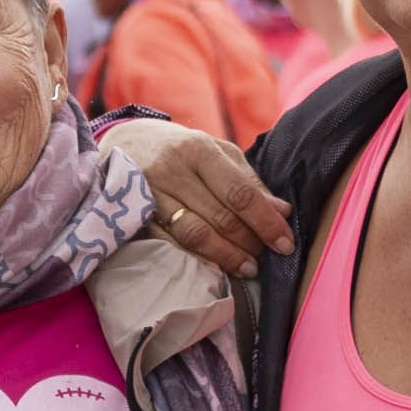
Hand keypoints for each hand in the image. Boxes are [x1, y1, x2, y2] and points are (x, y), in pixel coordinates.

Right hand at [104, 117, 293, 276]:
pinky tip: (214, 268)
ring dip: (225, 256)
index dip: (266, 222)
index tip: (285, 244)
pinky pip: (169, 244)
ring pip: (194, 235)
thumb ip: (248, 181)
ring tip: (246, 268)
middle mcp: (173, 170)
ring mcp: (150, 194)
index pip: (240, 193)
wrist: (125, 141)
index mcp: (199, 149)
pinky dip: (195, 259)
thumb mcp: (216, 152)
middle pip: (219, 217)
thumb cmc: (181, 149)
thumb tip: (282, 212)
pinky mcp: (133, 215)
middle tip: (265, 258)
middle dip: (248, 242)